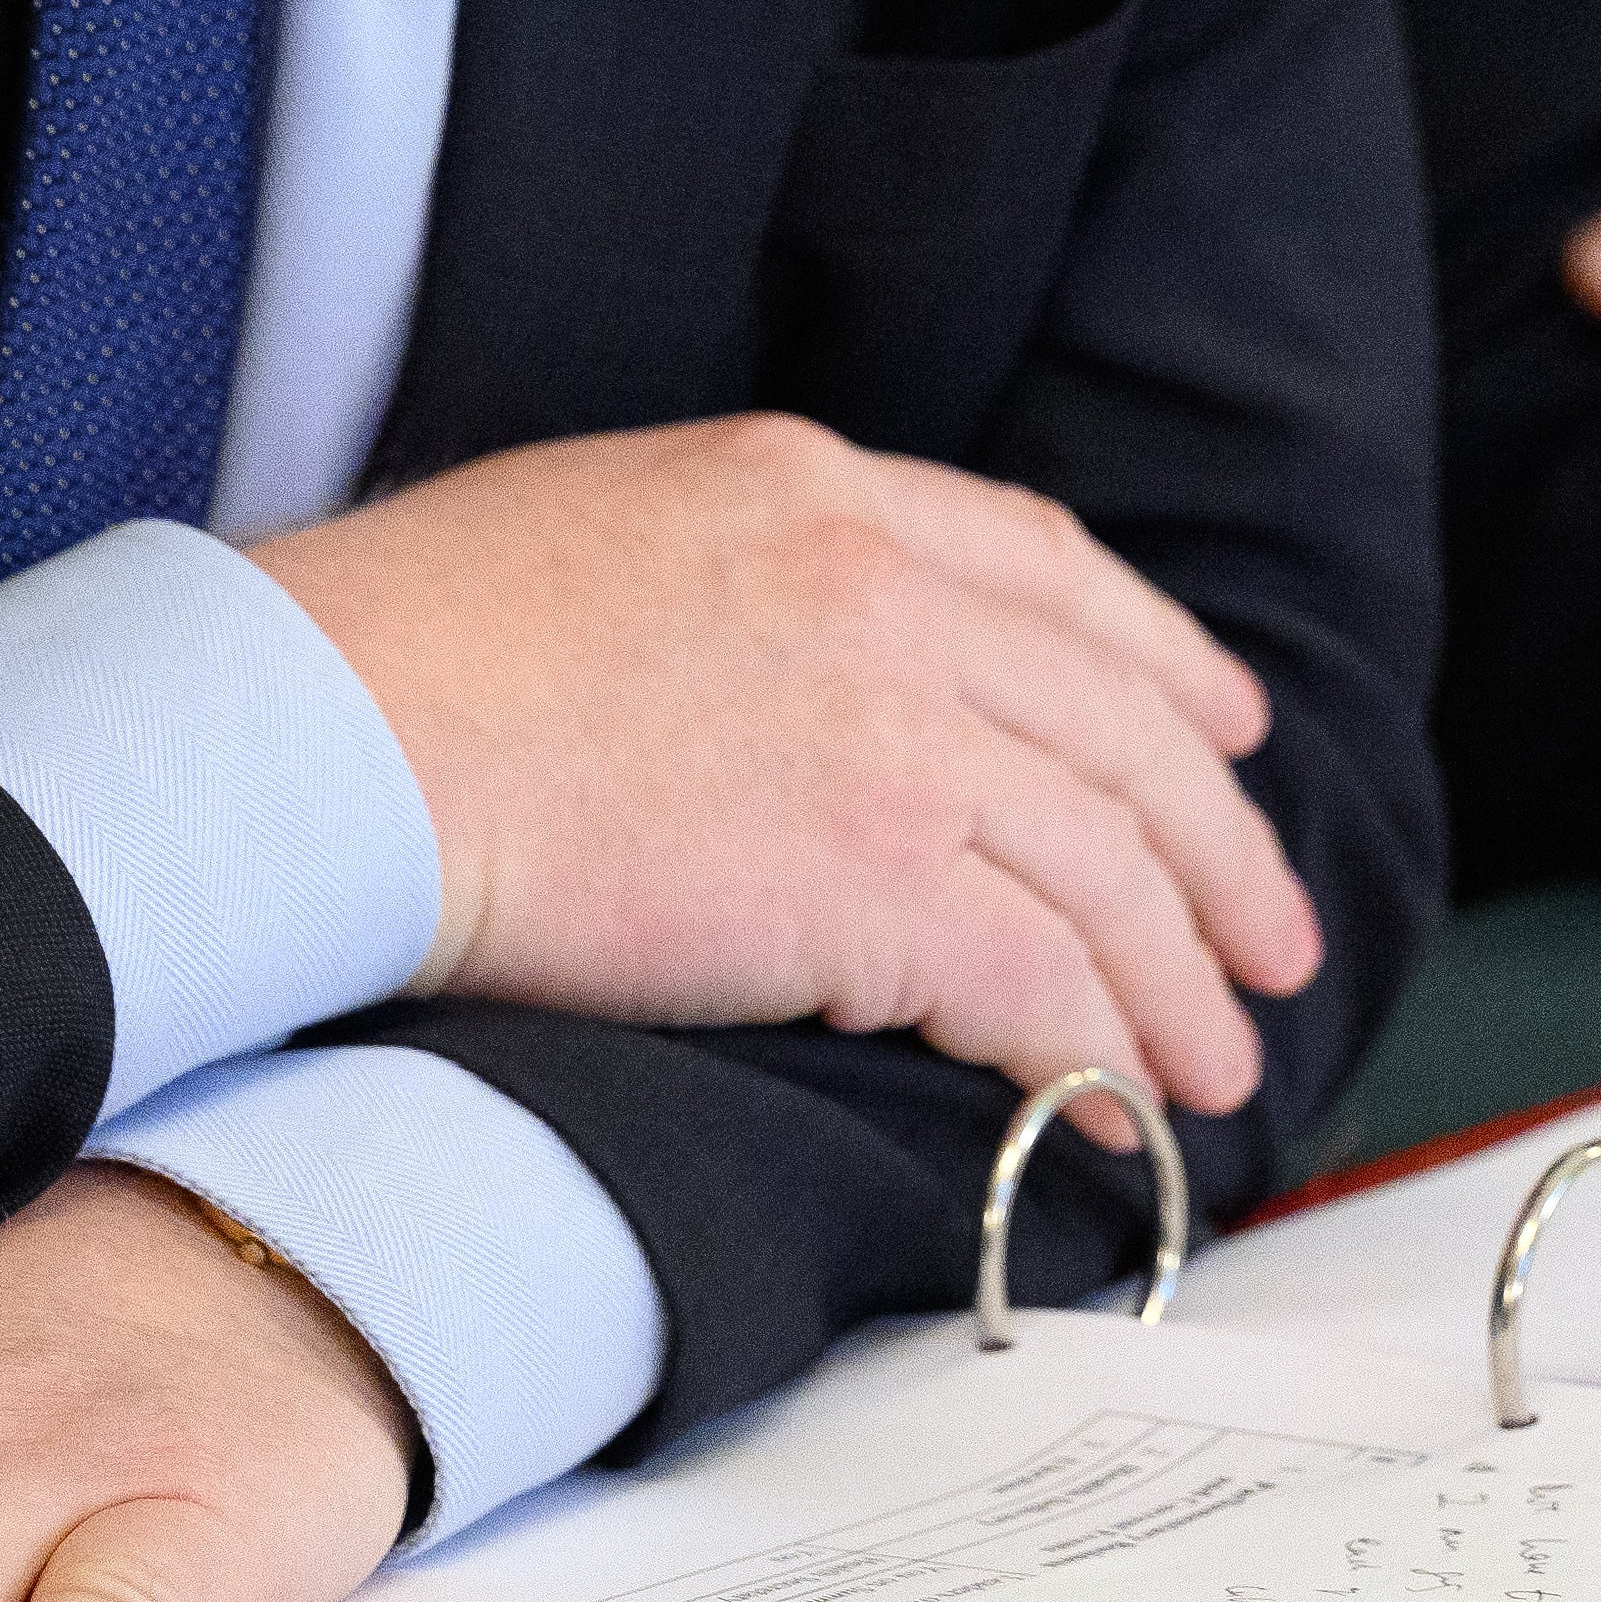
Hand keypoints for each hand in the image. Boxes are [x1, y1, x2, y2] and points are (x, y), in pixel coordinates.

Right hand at [246, 417, 1317, 1114]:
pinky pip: (1040, 983)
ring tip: (1215, 1063)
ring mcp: (893, 732)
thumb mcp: (610, 523)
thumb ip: (748, 571)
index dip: (1162, 663)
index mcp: (820, 489)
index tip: (1223, 729)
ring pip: (1106, 867)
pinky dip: (1099, 1058)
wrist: (331, 731)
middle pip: (1118, 728)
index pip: (1050, 571)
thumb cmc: (404, 648)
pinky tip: (1119, 1112)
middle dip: (1218, 847)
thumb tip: (797, 671)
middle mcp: (886, 592)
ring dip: (1177, 983)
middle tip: (1270, 935)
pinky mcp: (872, 880)